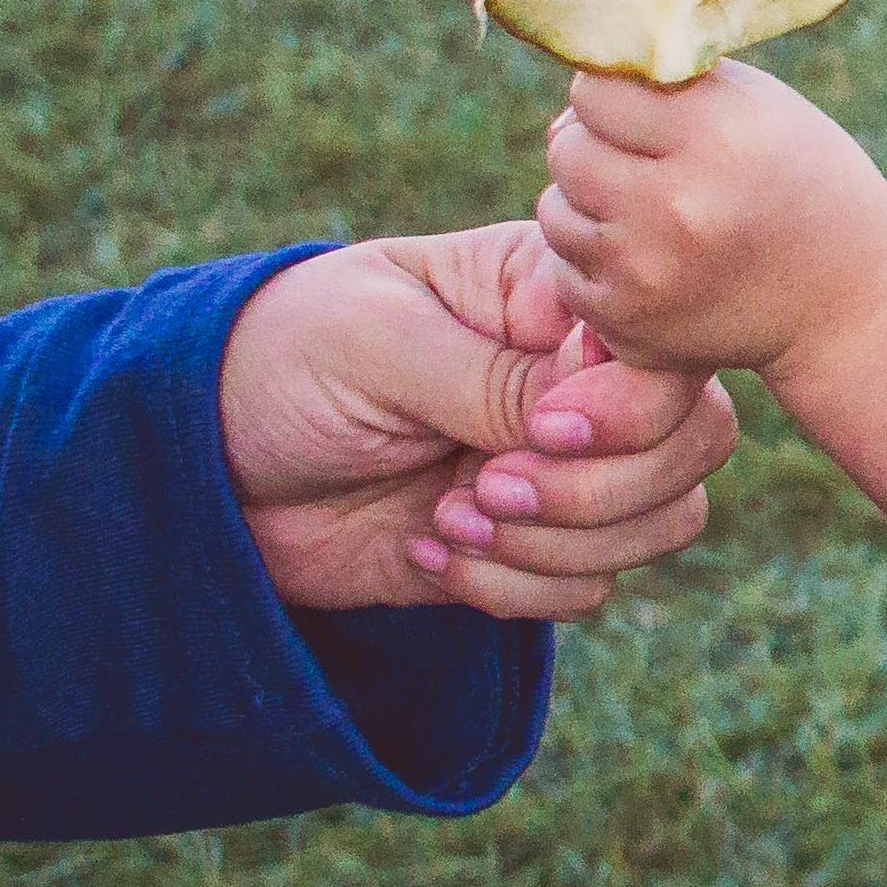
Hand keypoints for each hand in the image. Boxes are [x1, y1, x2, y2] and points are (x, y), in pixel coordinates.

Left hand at [220, 224, 741, 619]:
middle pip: (694, 444)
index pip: (668, 352)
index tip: (540, 434)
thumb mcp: (375, 347)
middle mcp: (575, 379)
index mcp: (549, 297)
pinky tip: (429, 552)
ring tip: (449, 521)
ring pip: (662, 522)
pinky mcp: (531, 545)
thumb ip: (493, 378)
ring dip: (556, 547)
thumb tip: (589, 417)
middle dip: (597, 490)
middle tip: (482, 488)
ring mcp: (560, 466)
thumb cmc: (274, 363)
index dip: (631, 408)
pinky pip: (592, 588)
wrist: (192, 468)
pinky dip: (516, 590)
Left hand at [535, 61, 886, 381]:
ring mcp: (648, 270)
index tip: (654, 119)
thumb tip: (563, 115)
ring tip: (653, 217)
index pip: (593, 90)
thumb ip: (666, 84)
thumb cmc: (802, 184)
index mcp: (717, 135)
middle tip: (655, 171)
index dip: (620, 100)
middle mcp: (678, 204)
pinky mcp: (631, 321)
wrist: (850, 303)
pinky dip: (597, 265)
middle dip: (601, 153)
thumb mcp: (760, 106)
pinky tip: (651, 261)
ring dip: (591, 209)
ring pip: (555, 211)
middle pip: (567, 150)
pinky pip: (564, 271)